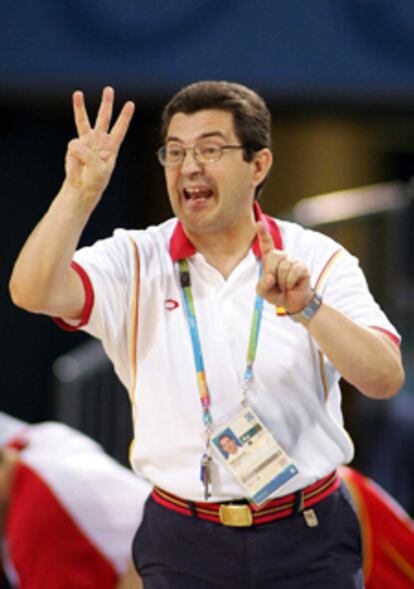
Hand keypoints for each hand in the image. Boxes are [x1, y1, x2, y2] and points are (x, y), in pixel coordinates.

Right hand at [65, 86, 134, 202]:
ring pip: (84, 121)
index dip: (125, 117)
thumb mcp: (98, 170)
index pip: (120, 129)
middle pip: (104, 118)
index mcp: (111, 146)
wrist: (82, 187)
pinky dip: (75, 155)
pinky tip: (77, 163)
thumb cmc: (95, 179)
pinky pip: (73, 145)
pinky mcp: (74, 146)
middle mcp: (99, 140)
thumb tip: (75, 144)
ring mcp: (86, 141)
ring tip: (77, 93)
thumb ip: (89, 156)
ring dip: (80, 107)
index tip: (130, 104)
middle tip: (108, 89)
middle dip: (106, 103)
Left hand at [255, 221, 312, 311]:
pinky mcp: (302, 267)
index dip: (262, 233)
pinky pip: (293, 272)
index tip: (259, 223)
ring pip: (283, 267)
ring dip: (282, 282)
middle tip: (275, 284)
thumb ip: (262, 286)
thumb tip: (270, 278)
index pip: (266, 244)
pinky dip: (290, 282)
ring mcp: (292, 260)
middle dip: (271, 272)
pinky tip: (292, 285)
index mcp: (269, 259)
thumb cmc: (277, 293)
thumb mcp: (263, 292)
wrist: (293, 302)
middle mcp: (281, 256)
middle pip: (273, 256)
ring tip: (285, 286)